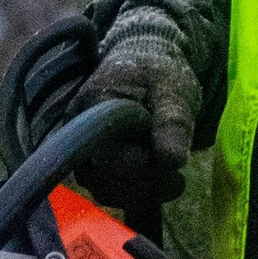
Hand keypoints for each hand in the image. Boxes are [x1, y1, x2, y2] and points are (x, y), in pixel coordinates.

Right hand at [80, 0, 202, 189]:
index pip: (110, 158)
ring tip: (174, 180)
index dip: (143, 170)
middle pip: (105, 180)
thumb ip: (171, 122)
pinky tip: (159, 183)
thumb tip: (171, 160)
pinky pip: (109, 191)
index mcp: (93, 109)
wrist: (146, 63)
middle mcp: (76, 133)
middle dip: (147, 185)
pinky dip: (134, 195)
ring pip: (105, 190)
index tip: (176, 169)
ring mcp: (82, 151)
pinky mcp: (92, 164)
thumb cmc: (159, 74)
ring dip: (142, 194)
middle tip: (180, 180)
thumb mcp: (174, 91)